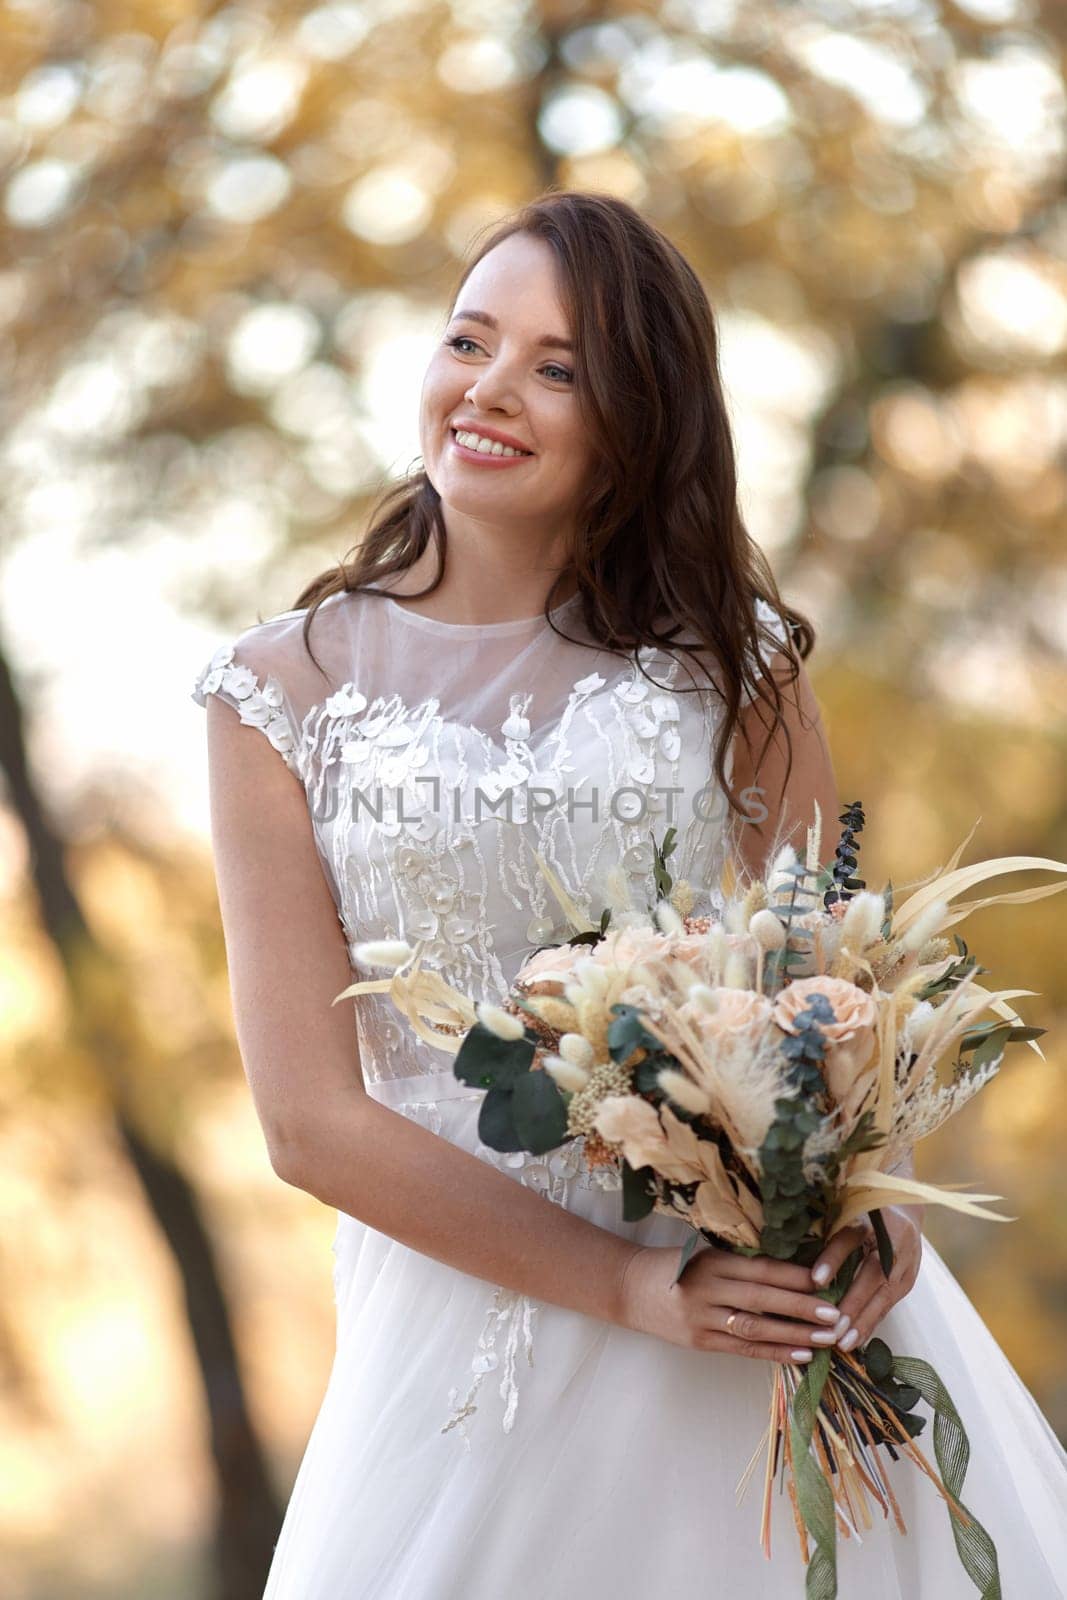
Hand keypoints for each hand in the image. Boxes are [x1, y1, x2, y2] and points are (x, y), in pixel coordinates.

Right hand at [617, 1242, 849, 1364]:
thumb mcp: (702, 1253)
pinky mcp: (699, 1342)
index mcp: (710, 1261)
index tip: (826, 1280)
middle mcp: (707, 1289)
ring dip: (794, 1334)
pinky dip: (774, 1353)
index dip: (793, 1276)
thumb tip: (792, 1269)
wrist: (628, 1288)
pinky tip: (801, 1355)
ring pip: (756, 1328)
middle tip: (835, 1313)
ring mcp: (702, 1319)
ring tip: (826, 1339)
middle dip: (802, 1307)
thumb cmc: (673, 1265)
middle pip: (762, 1300)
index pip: (760, 1269)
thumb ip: (738, 1263)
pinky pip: (743, 1349)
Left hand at [809, 1208, 922, 1353]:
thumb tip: (815, 1280)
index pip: (865, 1262)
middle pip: (878, 1288)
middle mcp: (903, 1255)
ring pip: (885, 1302)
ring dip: (864, 1324)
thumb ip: (834, 1248)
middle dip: (856, 1314)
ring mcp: (909, 1271)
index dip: (844, 1280)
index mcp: (889, 1233)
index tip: (822, 1297)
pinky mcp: (907, 1284)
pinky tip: (855, 1338)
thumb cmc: (867, 1210)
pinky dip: (871, 1321)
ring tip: (844, 1345)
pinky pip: (887, 1305)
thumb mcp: (850, 1219)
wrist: (902, 1207)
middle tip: (834, 1337)